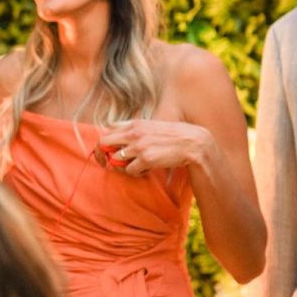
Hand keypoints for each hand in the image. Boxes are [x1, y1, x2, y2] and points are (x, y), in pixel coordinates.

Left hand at [97, 119, 211, 175]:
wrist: (193, 143)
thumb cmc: (173, 136)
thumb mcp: (153, 126)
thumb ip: (137, 129)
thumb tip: (120, 135)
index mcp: (135, 123)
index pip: (109, 129)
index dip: (106, 141)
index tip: (108, 151)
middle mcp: (134, 133)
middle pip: (103, 142)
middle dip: (102, 154)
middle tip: (108, 163)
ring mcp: (139, 146)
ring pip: (115, 160)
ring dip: (122, 167)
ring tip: (135, 167)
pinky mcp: (146, 159)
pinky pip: (130, 170)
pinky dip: (136, 173)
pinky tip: (146, 170)